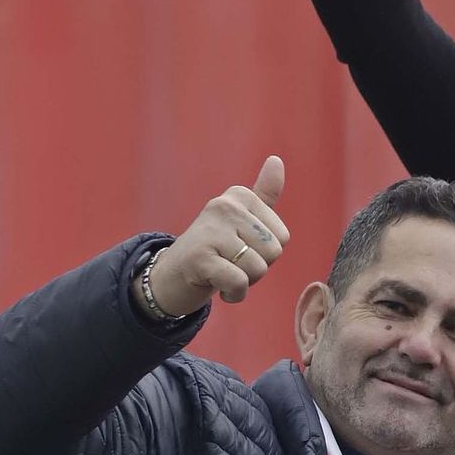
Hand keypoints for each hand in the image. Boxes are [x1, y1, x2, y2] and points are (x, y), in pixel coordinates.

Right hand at [147, 159, 288, 318]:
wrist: (173, 276)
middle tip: (230, 263)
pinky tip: (217, 286)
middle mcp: (225, 206)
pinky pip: (239, 282)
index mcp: (240, 196)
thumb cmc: (215, 249)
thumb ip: (263, 194)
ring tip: (222, 272)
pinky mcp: (200, 258)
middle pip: (273, 253)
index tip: (240, 249)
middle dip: (257, 269)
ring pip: (258, 269)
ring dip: (244, 282)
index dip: (266, 254)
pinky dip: (233, 294)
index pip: (282, 237)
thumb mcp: (242, 220)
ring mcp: (211, 230)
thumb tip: (277, 160)